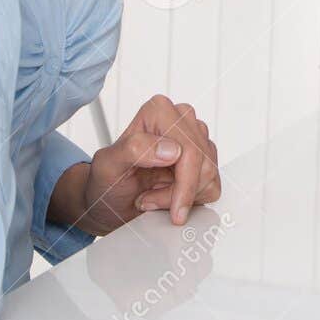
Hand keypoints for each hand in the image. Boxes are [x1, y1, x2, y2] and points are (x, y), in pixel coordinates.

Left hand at [50, 95, 219, 235]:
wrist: (112, 198)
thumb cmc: (106, 181)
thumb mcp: (108, 165)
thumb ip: (134, 149)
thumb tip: (172, 149)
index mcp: (159, 111)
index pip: (189, 150)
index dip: (184, 184)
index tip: (173, 208)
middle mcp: (180, 119)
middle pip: (203, 164)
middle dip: (179, 192)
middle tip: (149, 200)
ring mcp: (194, 137)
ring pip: (209, 175)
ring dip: (183, 196)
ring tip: (153, 197)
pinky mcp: (203, 158)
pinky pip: (212, 184)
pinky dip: (192, 199)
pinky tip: (169, 196)